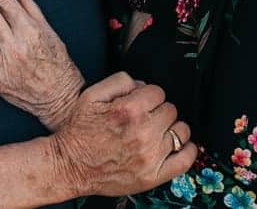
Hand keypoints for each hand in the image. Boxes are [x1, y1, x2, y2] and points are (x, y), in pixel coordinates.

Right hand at [50, 72, 197, 196]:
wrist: (69, 165)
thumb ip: (119, 81)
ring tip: (157, 132)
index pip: (158, 92)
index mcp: (129, 110)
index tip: (141, 103)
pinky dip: (187, 150)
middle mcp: (142, 132)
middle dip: (159, 110)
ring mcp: (150, 156)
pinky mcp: (152, 176)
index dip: (149, 95)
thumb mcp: (91, 95)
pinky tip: (177, 145)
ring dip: (171, 128)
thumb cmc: (79, 131)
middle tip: (145, 118)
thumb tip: (142, 84)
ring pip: (181, 131)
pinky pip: (185, 160)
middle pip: (171, 110)